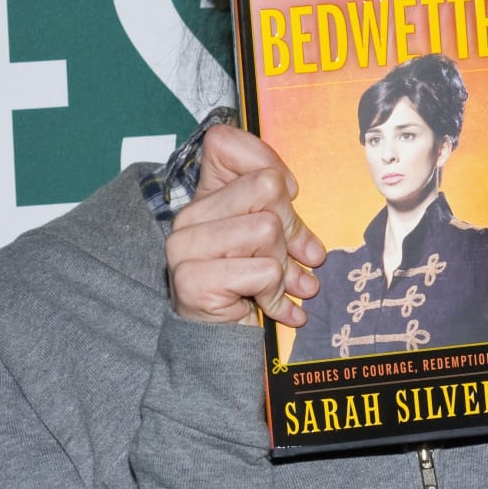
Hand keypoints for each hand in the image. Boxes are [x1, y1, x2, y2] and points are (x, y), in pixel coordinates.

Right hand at [166, 125, 326, 326]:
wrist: (221, 346)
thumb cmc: (249, 288)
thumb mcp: (270, 241)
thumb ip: (281, 213)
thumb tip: (303, 221)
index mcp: (203, 196)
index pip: (224, 142)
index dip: (268, 164)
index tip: (287, 197)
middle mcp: (187, 216)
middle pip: (266, 188)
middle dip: (291, 227)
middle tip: (294, 257)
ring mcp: (184, 247)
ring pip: (267, 229)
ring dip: (285, 265)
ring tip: (280, 285)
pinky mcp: (192, 280)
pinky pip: (263, 271)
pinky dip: (277, 294)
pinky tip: (272, 307)